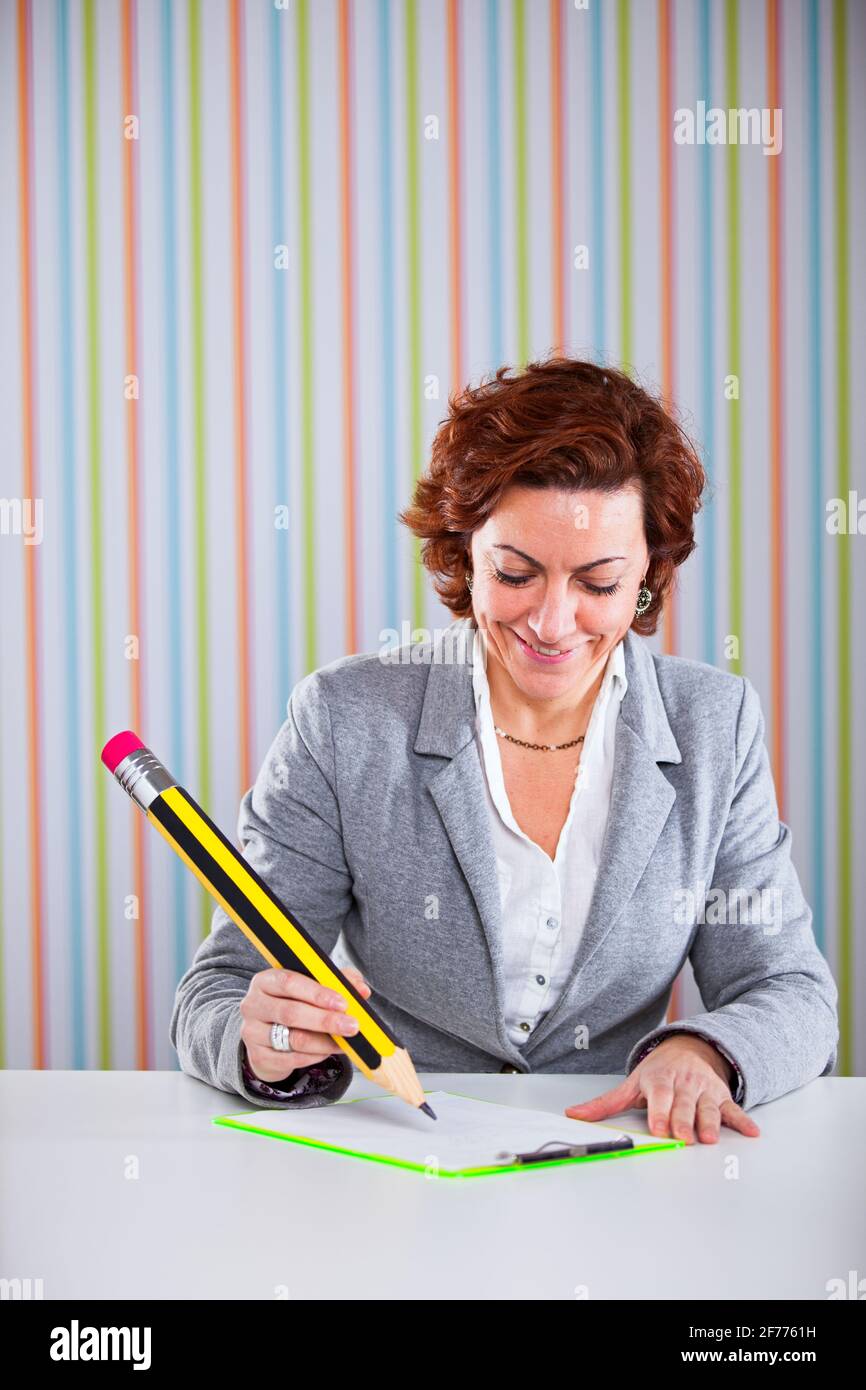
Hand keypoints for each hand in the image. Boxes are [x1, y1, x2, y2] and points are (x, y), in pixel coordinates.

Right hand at [240, 964, 371, 1083]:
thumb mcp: (312, 987)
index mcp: (266, 980)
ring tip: (345, 1042)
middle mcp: (253, 1004)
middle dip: (326, 1020)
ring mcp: (252, 1032)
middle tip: (352, 1026)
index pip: (289, 982)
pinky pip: (291, 1060)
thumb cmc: (294, 1003)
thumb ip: (337, 981)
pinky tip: (328, 1051)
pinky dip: (315, 1056)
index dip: (317, 993)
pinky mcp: (258, 1056)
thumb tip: (361, 989)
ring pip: (294, 1039)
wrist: (267, 1035)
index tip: (343, 1002)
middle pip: (291, 1012)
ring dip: (325, 1042)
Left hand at [564, 1034, 760, 1144]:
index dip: (659, 1113)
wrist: (688, 1047)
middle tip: (684, 1138)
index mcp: (659, 1081)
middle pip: (684, 1105)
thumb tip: (574, 1115)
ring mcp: (704, 1089)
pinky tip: (752, 1132)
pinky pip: (733, 1108)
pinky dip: (743, 1120)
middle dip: (684, 1121)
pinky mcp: (721, 1096)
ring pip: (708, 1107)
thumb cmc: (657, 1072)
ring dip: (711, 1122)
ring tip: (711, 1138)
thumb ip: (605, 1103)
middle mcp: (683, 1084)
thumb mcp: (631, 1083)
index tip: (659, 1129)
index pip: (659, 1097)